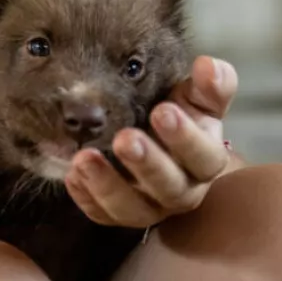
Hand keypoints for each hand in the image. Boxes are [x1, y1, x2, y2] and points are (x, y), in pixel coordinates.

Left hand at [65, 56, 237, 227]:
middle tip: (124, 138)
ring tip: (84, 158)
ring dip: (107, 185)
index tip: (162, 111)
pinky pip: (102, 214)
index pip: (203, 156)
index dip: (185, 137)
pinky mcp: (118, 213)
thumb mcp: (197, 99)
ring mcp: (149, 206)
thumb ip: (209, 85)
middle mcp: (181, 191)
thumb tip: (209, 65)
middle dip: (146, 163)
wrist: (161, 144)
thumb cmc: (183, 116)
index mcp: (205, 161)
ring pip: (132, 209)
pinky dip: (86, 197)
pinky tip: (72, 175)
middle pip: (169, 187)